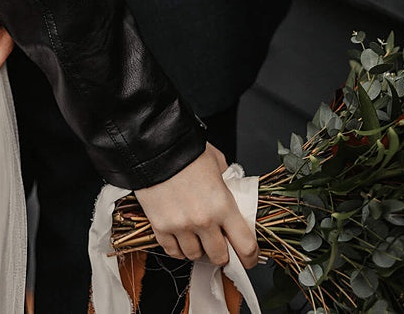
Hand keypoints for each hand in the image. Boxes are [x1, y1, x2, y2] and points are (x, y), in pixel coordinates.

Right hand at [134, 145, 258, 267]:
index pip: (245, 246)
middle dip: (221, 253)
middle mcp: (203, 221)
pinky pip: (172, 251)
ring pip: (194, 255)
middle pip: (219, 257)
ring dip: (197, 249)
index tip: (249, 258)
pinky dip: (177, 247)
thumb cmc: (185, 149)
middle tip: (218, 243)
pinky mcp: (160, 226)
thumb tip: (230, 187)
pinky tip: (179, 236)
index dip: (250, 257)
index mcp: (223, 205)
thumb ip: (226, 180)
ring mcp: (181, 226)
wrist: (153, 145)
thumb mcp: (216, 161)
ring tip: (195, 236)